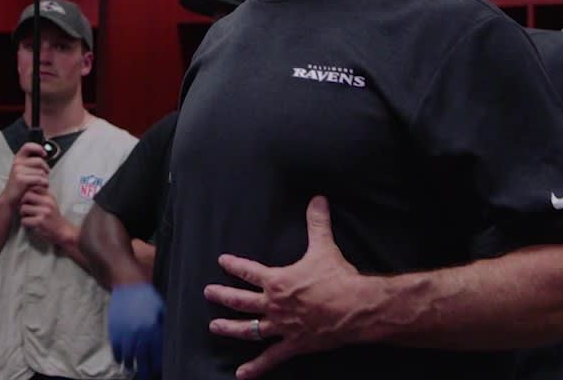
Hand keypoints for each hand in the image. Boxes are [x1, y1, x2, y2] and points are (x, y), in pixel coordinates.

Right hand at [0, 143, 48, 205]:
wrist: (10, 199)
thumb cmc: (20, 185)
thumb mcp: (23, 170)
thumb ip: (31, 162)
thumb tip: (44, 154)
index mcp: (18, 159)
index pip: (28, 146)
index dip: (38, 148)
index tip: (44, 154)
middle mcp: (17, 163)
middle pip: (40, 161)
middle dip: (46, 169)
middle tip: (45, 175)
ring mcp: (18, 171)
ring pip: (41, 172)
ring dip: (46, 179)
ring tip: (42, 183)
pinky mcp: (21, 180)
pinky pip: (40, 179)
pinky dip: (44, 184)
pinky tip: (43, 187)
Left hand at [20, 185, 74, 247]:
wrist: (62, 231)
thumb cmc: (53, 216)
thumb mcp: (50, 202)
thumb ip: (41, 195)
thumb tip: (25, 188)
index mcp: (49, 195)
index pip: (33, 187)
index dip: (27, 194)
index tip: (28, 201)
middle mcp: (47, 201)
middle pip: (26, 196)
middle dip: (23, 203)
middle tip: (26, 210)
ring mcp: (44, 211)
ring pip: (23, 208)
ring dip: (23, 215)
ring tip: (29, 217)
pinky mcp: (40, 221)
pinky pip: (24, 220)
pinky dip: (25, 223)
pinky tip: (31, 224)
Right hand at [109, 282, 164, 378]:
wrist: (128, 285)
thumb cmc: (147, 296)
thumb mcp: (162, 310)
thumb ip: (164, 327)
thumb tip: (167, 342)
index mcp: (154, 329)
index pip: (157, 354)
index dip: (157, 364)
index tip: (157, 368)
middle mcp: (140, 334)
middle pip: (143, 360)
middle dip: (145, 371)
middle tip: (145, 376)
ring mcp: (126, 334)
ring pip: (129, 358)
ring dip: (131, 366)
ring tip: (133, 370)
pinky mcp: (114, 332)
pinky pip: (116, 351)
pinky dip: (119, 358)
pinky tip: (122, 360)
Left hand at [203, 196, 359, 379]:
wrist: (354, 308)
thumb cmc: (338, 278)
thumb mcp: (324, 247)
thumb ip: (318, 223)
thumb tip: (318, 199)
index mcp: (277, 281)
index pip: (248, 271)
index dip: (234, 266)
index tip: (222, 261)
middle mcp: (274, 304)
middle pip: (240, 301)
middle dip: (222, 296)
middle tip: (208, 293)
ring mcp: (281, 326)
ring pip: (249, 329)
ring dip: (230, 328)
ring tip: (214, 327)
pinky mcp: (293, 344)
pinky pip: (271, 358)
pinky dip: (256, 367)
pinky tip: (242, 375)